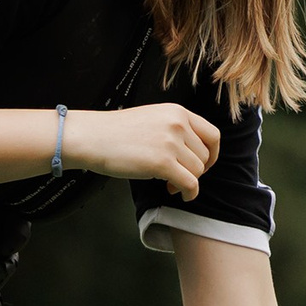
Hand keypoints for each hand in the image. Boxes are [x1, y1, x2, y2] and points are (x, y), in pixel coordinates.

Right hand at [65, 103, 221, 200]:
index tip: (202, 165)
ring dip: (187, 182)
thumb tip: (193, 153)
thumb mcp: (153, 119)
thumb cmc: (116, 132)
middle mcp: (178, 124)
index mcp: (177, 112)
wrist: (92, 137)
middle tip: (178, 177)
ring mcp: (171, 143)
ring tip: (169, 183)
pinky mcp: (163, 163)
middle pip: (204, 156)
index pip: (213, 135)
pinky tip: (175, 193)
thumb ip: (174, 129)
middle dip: (195, 171)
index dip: (211, 155)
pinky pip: (190, 184)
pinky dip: (188, 193)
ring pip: (197, 171)